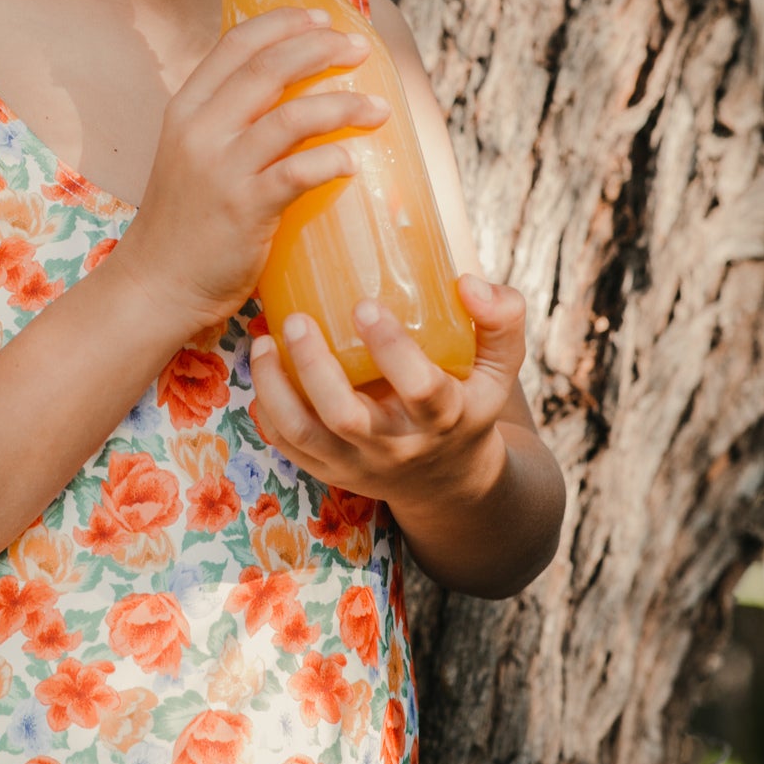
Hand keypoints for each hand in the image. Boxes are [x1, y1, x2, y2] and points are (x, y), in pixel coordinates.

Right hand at [114, 7, 389, 334]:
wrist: (157, 285)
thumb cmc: (184, 223)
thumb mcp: (190, 155)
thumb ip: (226, 123)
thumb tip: (287, 96)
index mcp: (186, 108)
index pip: (237, 43)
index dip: (284, 23)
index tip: (323, 18)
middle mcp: (200, 129)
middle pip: (270, 67)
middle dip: (323, 49)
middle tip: (361, 50)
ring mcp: (221, 168)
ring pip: (293, 116)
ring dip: (344, 106)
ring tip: (378, 110)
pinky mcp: (244, 208)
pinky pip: (299, 172)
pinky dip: (332, 161)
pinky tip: (352, 163)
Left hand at [248, 275, 527, 509]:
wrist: (448, 481)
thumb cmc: (468, 404)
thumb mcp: (499, 368)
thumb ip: (501, 319)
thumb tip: (467, 282)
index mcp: (445, 417)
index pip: (420, 388)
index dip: (392, 348)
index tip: (364, 305)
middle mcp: (398, 447)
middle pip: (347, 417)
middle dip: (315, 367)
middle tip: (295, 319)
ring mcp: (358, 464)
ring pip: (304, 435)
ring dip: (275, 388)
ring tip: (262, 342)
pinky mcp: (329, 470)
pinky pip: (288, 446)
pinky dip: (267, 409)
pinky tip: (264, 367)